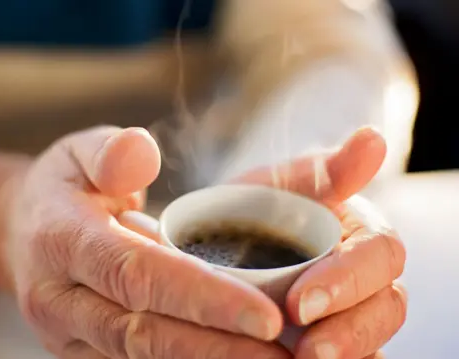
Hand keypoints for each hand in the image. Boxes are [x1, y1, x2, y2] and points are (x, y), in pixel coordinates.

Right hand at [0, 127, 291, 358]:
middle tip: (284, 358)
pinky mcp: (80, 353)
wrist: (19, 232)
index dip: (201, 298)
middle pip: (142, 334)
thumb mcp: (80, 152)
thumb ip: (111, 152)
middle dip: (217, 350)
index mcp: (59, 240)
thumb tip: (143, 152)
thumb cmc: (63, 188)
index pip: (136, 274)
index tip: (266, 317)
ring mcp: (65, 335)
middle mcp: (56, 299)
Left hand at [231, 127, 406, 358]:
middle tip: (307, 353)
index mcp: (359, 233)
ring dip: (345, 353)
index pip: (380, 255)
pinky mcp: (330, 336)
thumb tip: (373, 138)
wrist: (207, 247)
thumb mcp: (271, 188)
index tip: (301, 303)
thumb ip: (319, 172)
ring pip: (372, 339)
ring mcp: (350, 311)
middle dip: (350, 332)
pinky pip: (348, 353)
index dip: (349, 281)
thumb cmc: (247, 211)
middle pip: (386, 307)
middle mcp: (363, 276)